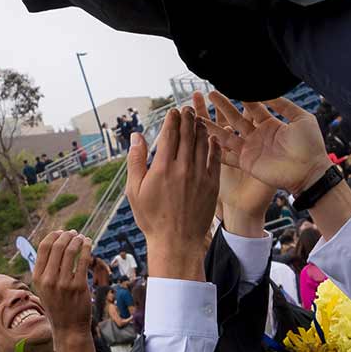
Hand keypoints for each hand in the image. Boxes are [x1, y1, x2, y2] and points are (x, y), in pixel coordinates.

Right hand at [26, 229, 97, 351]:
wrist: (68, 328)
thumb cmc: (57, 305)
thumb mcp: (44, 288)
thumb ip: (45, 269)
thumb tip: (53, 244)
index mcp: (37, 277)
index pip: (43, 247)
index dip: (53, 235)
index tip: (61, 232)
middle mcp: (48, 279)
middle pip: (57, 246)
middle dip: (67, 236)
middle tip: (74, 233)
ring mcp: (63, 283)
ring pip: (71, 251)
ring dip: (78, 240)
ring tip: (82, 238)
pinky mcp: (78, 286)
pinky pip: (83, 260)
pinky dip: (87, 247)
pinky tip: (88, 243)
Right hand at [126, 107, 220, 280]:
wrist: (176, 242)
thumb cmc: (152, 218)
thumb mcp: (135, 190)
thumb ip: (136, 161)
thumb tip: (136, 136)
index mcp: (163, 168)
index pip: (169, 135)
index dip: (172, 120)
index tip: (173, 111)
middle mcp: (183, 169)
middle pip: (187, 135)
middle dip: (187, 119)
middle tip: (187, 109)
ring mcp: (200, 176)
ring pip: (202, 144)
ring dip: (200, 129)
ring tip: (198, 119)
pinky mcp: (212, 186)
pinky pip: (215, 160)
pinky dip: (214, 146)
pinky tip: (213, 138)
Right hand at [205, 92, 328, 195]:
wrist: (309, 172)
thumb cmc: (310, 146)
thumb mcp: (301, 118)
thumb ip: (284, 105)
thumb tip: (268, 90)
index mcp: (271, 125)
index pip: (252, 107)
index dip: (242, 97)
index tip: (230, 84)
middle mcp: (258, 136)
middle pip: (236, 117)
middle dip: (223, 106)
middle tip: (211, 93)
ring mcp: (251, 149)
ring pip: (227, 134)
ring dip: (213, 124)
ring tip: (198, 114)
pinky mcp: (246, 162)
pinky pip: (226, 153)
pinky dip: (215, 146)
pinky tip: (202, 137)